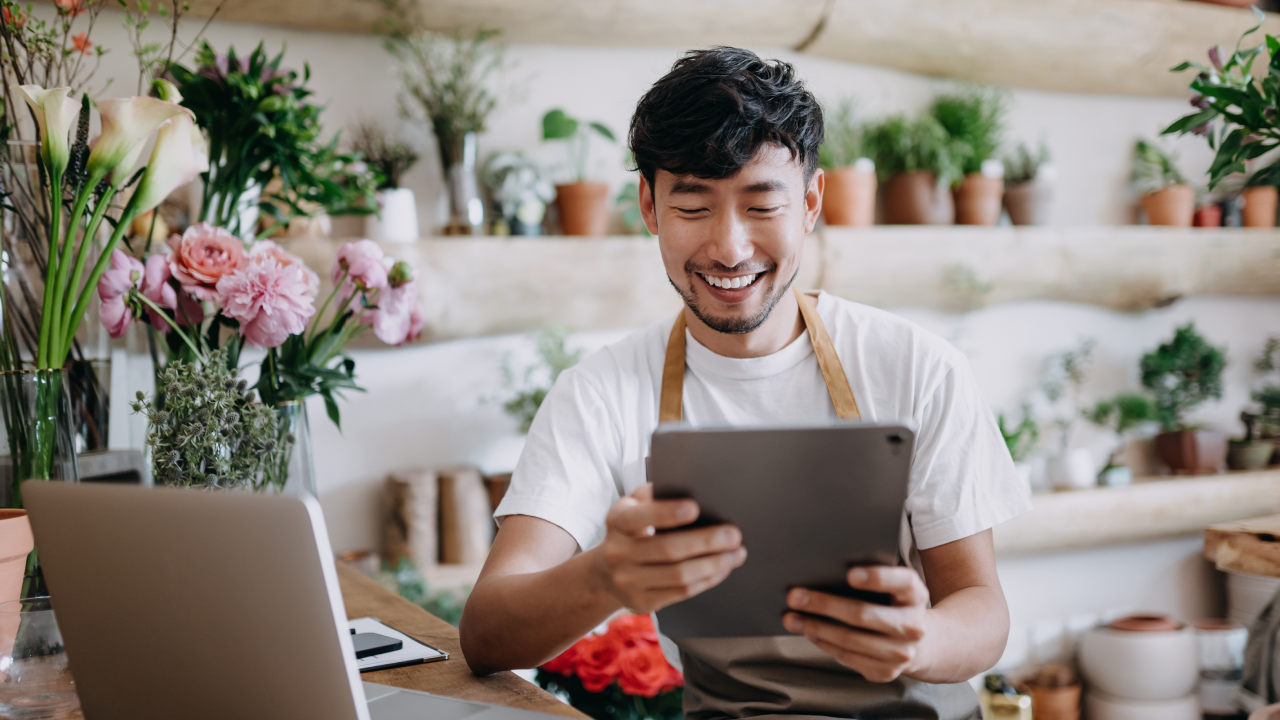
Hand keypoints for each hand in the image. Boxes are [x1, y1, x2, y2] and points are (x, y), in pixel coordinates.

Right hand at [590, 484, 746, 613]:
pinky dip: (707, 580)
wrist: (606, 571)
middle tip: (733, 534)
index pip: (641, 516)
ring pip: (679, 575)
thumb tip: (694, 487)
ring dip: (713, 564)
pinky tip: (723, 569)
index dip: (667, 513)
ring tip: (737, 553)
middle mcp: (618, 552)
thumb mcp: (634, 506)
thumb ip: (655, 495)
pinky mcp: (642, 602)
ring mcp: (628, 581)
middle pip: (667, 549)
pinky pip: (682, 592)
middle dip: (706, 542)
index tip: (695, 508)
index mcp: (617, 521)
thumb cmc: (632, 529)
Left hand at [782, 566, 930, 682]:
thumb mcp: (894, 587)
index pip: (901, 582)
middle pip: (863, 614)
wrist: (922, 643)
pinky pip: (848, 657)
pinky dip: (824, 643)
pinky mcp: (886, 672)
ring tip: (791, 617)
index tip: (849, 574)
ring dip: (815, 627)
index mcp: (915, 594)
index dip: (877, 578)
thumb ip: (871, 577)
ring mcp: (901, 653)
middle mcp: (913, 626)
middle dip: (824, 604)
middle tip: (794, 596)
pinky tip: (809, 632)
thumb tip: (822, 572)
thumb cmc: (894, 604)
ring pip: (850, 639)